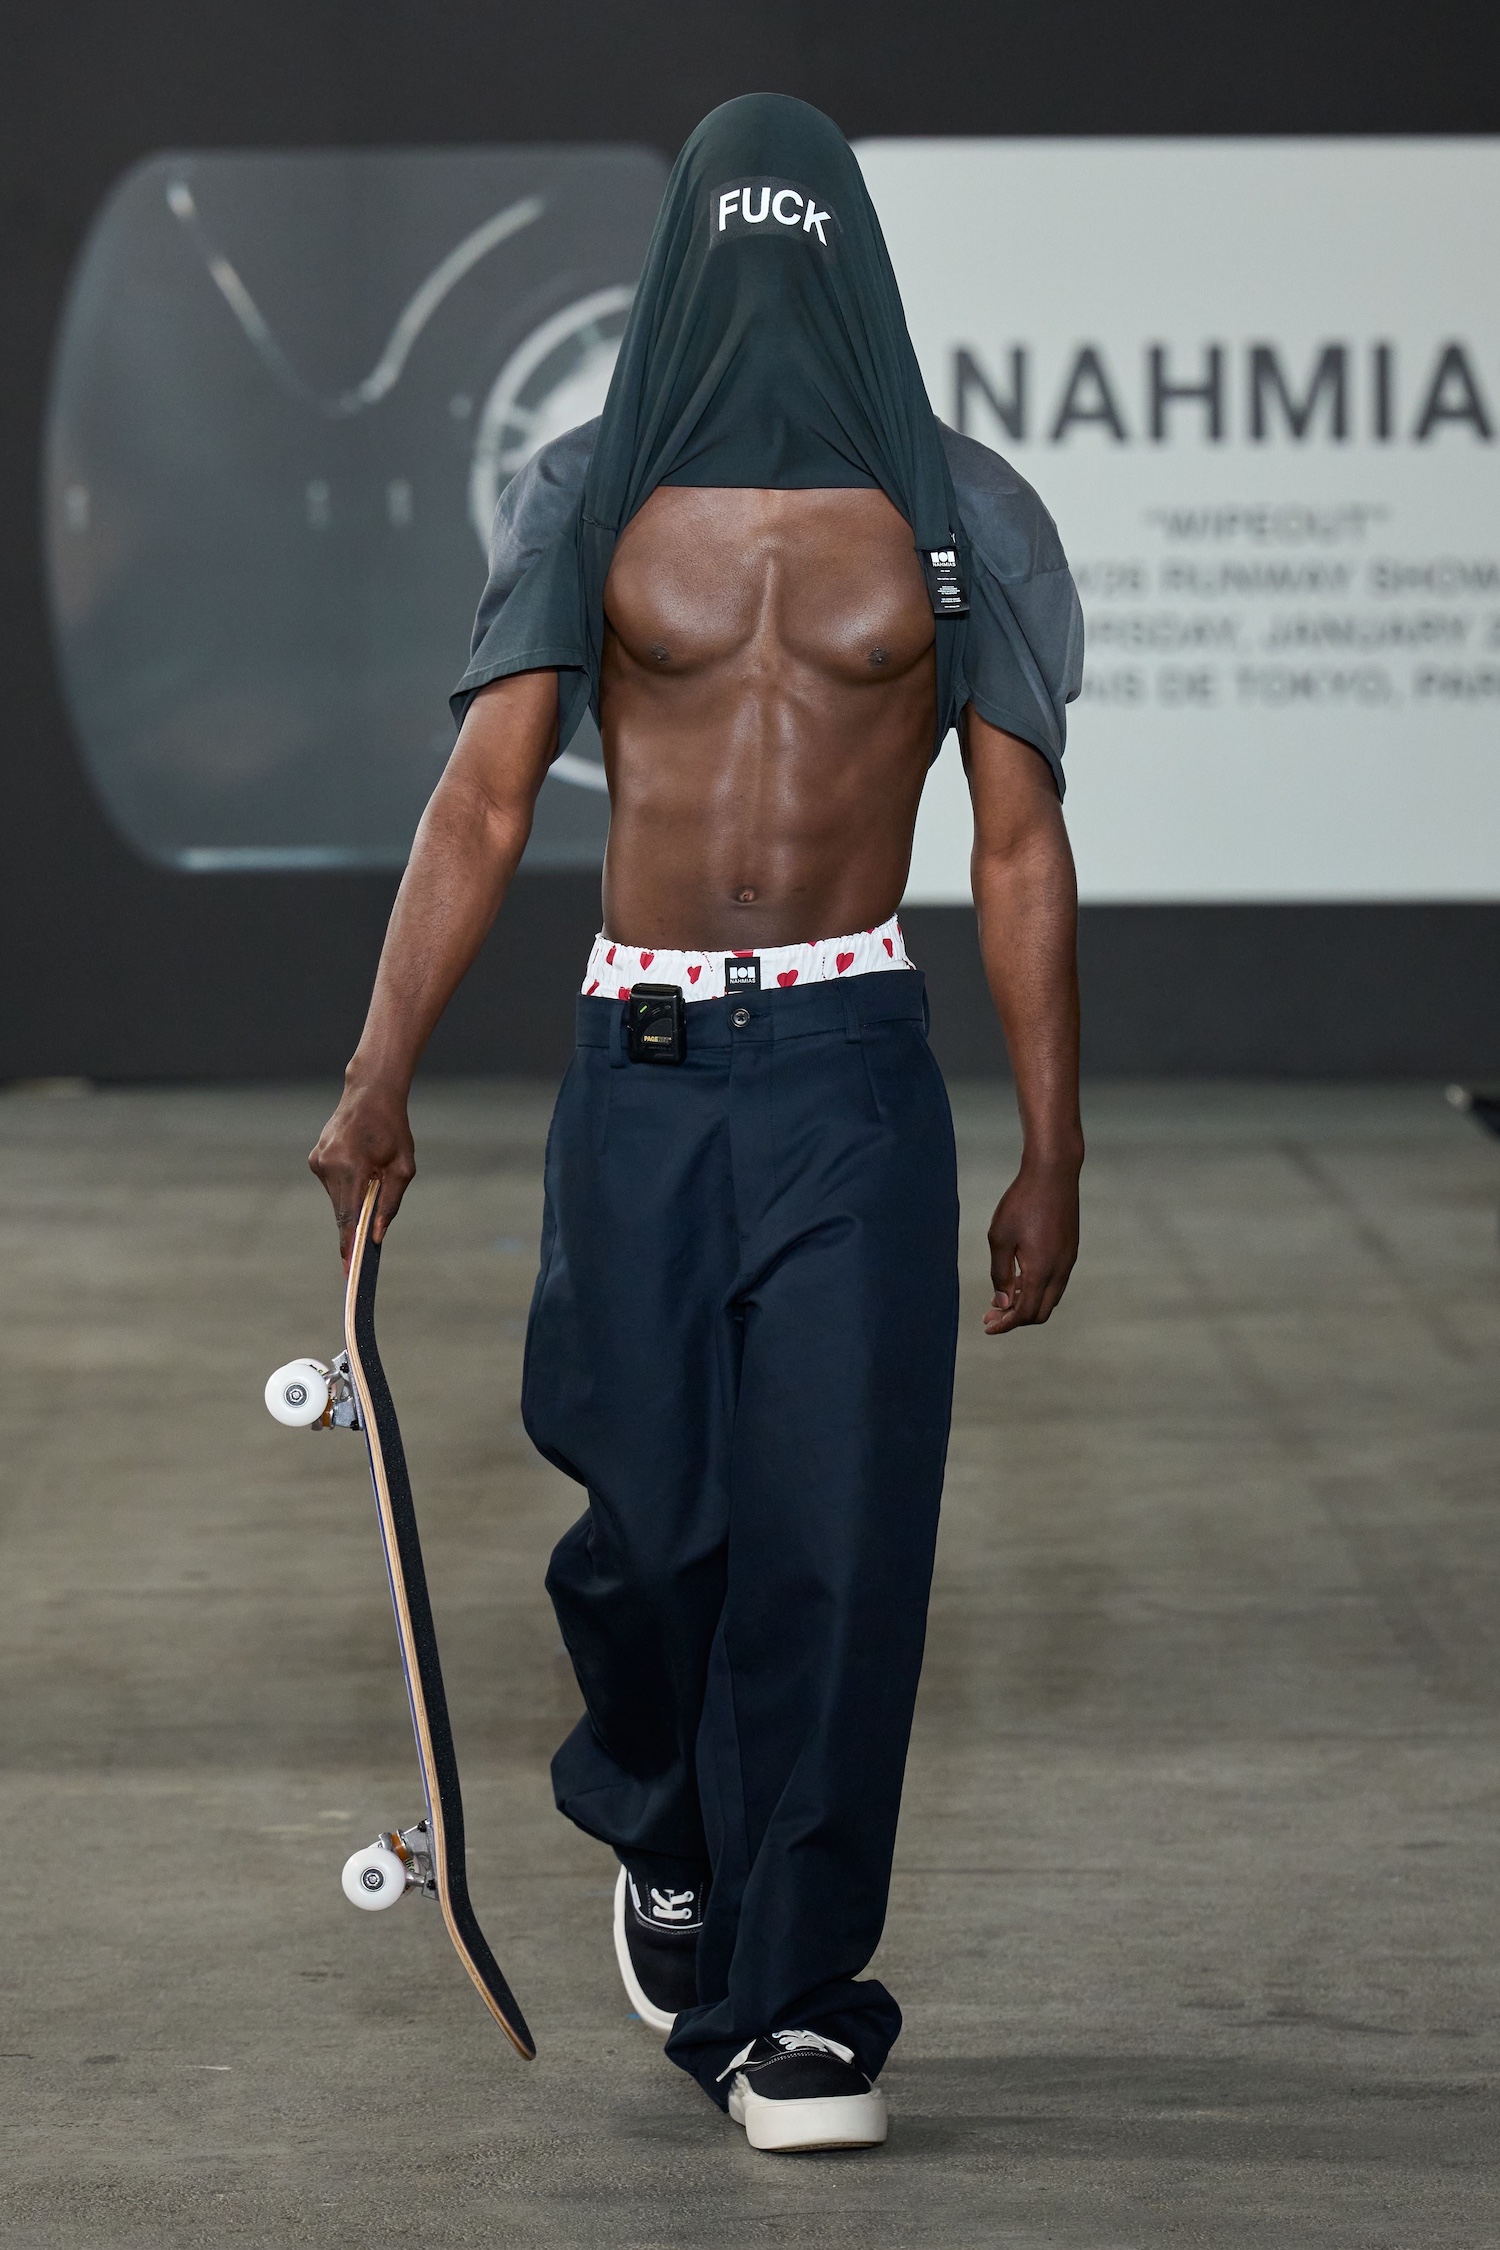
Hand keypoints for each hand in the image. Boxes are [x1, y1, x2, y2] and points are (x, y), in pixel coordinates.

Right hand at [308, 1077, 415, 1270]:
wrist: (369, 1093)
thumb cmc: (393, 1129)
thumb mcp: (403, 1166)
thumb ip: (391, 1202)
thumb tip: (377, 1235)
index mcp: (353, 1166)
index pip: (348, 1216)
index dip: (349, 1244)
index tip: (349, 1269)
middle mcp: (329, 1165)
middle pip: (341, 1212)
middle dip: (353, 1229)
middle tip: (360, 1255)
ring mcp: (318, 1161)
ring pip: (336, 1199)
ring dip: (352, 1201)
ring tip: (371, 1180)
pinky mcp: (315, 1159)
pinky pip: (332, 1185)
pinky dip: (346, 1187)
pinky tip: (359, 1168)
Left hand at [984, 1159, 1078, 1333]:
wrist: (1053, 1173)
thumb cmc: (1022, 1202)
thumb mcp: (1000, 1238)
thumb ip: (1000, 1274)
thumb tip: (1003, 1303)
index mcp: (1041, 1270)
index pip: (1025, 1313)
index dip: (1005, 1323)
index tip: (987, 1326)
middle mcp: (1060, 1270)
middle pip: (1041, 1312)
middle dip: (1016, 1318)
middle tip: (991, 1314)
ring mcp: (1068, 1260)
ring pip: (1050, 1298)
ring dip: (1027, 1303)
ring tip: (1001, 1298)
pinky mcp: (1070, 1250)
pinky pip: (1055, 1281)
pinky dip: (1037, 1288)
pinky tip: (1018, 1278)